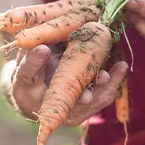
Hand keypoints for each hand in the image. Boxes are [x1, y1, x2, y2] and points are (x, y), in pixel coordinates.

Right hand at [1, 44, 128, 125]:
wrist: (33, 94)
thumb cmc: (29, 68)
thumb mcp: (25, 56)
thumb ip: (31, 45)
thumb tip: (37, 31)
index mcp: (24, 86)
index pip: (27, 74)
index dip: (34, 62)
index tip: (43, 49)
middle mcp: (42, 104)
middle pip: (59, 97)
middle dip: (74, 93)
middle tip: (85, 93)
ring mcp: (64, 111)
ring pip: (83, 103)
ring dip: (97, 90)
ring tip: (105, 75)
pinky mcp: (81, 112)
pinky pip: (99, 99)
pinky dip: (111, 85)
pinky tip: (121, 67)